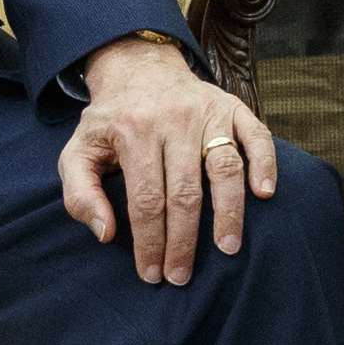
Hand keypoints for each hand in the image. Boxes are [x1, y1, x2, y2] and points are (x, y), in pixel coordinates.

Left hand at [59, 35, 278, 284]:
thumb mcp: (78, 151)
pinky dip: (265, 164)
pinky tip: (264, 195)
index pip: (146, 199)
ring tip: (227, 248)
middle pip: (185, 192)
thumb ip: (80, 193)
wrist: (138, 68)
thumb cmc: (110, 121)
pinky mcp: (233, 107)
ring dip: (229, 213)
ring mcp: (208, 112)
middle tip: (183, 276)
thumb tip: (106, 233)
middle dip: (184, 241)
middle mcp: (173, 120)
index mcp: (133, 131)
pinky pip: (256, 136)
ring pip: (224, 168)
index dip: (150, 242)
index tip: (152, 273)